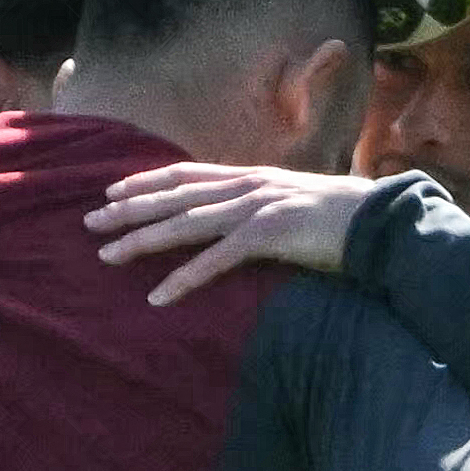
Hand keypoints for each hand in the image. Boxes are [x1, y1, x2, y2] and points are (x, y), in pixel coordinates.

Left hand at [88, 163, 398, 304]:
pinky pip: (216, 260)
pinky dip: (185, 279)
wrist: (379, 222)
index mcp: (250, 176)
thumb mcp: (291, 204)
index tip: (111, 191)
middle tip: (90, 223)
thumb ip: (260, 207)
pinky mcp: (268, 235)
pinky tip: (159, 296)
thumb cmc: (340, 220)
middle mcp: (246, 186)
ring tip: (108, 256)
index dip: (146, 181)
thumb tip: (238, 221)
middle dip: (128, 209)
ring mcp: (256, 208)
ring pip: (185, 224)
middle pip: (174, 196)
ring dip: (143, 241)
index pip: (186, 174)